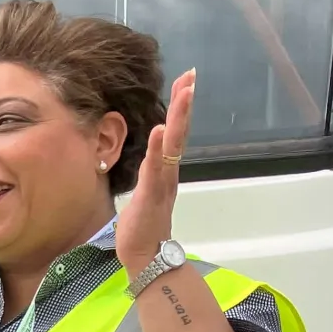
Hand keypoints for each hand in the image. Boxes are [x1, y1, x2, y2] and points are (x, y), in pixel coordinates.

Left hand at [116, 68, 193, 277]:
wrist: (145, 256)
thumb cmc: (142, 227)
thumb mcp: (144, 191)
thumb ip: (149, 172)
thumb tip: (150, 156)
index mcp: (166, 171)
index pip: (174, 134)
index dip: (180, 108)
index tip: (185, 82)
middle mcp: (168, 173)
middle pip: (179, 133)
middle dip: (184, 104)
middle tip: (191, 76)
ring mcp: (162, 183)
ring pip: (172, 146)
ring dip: (177, 118)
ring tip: (183, 93)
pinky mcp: (152, 195)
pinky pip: (156, 169)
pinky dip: (158, 149)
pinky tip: (160, 130)